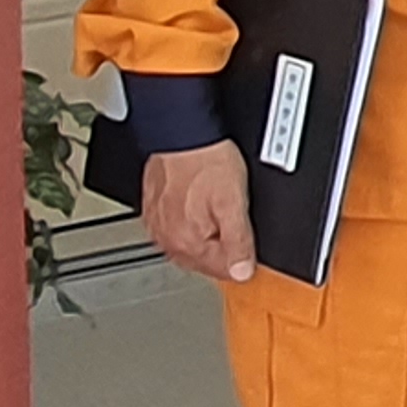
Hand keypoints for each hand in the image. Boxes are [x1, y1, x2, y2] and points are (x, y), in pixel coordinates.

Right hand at [138, 142, 258, 282]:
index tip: (252, 255)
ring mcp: (157, 225)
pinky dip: (190, 224)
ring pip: (189, 246)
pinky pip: (175, 228)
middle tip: (237, 230)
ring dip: (206, 240)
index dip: (243, 263)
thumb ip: (240, 241)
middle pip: (204, 262)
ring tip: (218, 215)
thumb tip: (243, 272)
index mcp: (187, 242)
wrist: (182, 134)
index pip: (221, 271)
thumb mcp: (234, 203)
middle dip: (224, 252)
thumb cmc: (206, 162)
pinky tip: (199, 208)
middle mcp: (167, 238)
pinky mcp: (153, 210)